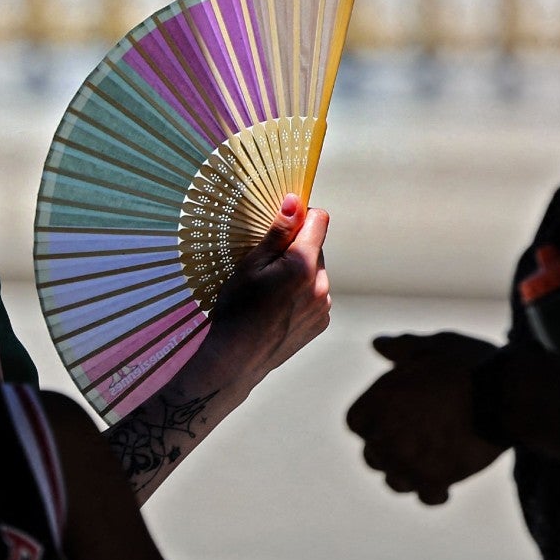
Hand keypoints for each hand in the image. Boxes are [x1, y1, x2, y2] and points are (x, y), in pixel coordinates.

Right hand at [200, 195, 331, 385]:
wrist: (236, 359)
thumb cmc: (237, 309)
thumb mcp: (251, 264)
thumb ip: (278, 232)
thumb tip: (296, 200)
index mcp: (303, 265)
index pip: (320, 220)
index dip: (301, 216)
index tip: (283, 224)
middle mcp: (321, 285)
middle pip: (316, 248)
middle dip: (296, 249)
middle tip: (266, 268)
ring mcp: (323, 306)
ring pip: (316, 273)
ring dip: (300, 273)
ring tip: (270, 292)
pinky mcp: (321, 322)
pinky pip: (315, 295)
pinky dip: (301, 294)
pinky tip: (278, 308)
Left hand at [346, 332, 507, 504]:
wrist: (503, 393)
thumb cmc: (468, 364)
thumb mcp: (432, 346)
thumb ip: (401, 347)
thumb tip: (377, 344)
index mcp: (379, 401)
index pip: (356, 423)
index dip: (372, 420)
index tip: (392, 416)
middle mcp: (386, 435)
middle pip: (372, 455)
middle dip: (389, 448)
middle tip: (415, 438)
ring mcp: (409, 462)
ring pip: (395, 481)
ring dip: (408, 473)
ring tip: (429, 461)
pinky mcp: (437, 480)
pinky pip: (427, 497)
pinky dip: (435, 492)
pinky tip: (446, 483)